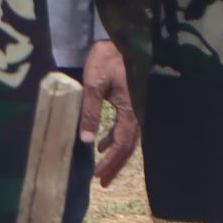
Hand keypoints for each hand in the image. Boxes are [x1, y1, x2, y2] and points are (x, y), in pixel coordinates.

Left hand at [77, 40, 137, 186]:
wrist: (119, 39)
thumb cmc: (106, 59)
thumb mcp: (94, 85)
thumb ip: (90, 112)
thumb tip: (86, 141)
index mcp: (130, 110)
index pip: (122, 143)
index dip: (111, 162)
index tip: (98, 176)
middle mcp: (137, 111)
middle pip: (128, 146)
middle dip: (115, 164)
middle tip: (103, 182)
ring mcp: (135, 107)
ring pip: (128, 138)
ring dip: (115, 154)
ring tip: (102, 169)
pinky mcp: (130, 101)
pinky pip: (125, 126)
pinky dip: (114, 138)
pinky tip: (102, 143)